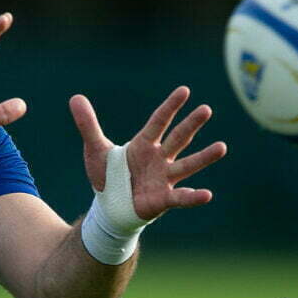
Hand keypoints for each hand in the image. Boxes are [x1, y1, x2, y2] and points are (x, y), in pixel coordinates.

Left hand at [70, 86, 226, 220]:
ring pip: (187, 165)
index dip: (170, 107)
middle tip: (206, 109)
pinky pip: (180, 197)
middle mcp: (158, 158)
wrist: (110, 206)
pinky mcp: (163, 198)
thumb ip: (87, 125)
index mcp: (143, 144)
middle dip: (191, 124)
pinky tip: (206, 194)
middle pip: (178, 138)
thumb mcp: (95, 148)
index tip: (184, 90)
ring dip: (204, 157)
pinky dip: (192, 197)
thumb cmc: (108, 176)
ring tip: (222, 147)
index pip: (159, 121)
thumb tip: (75, 97)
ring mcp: (164, 178)